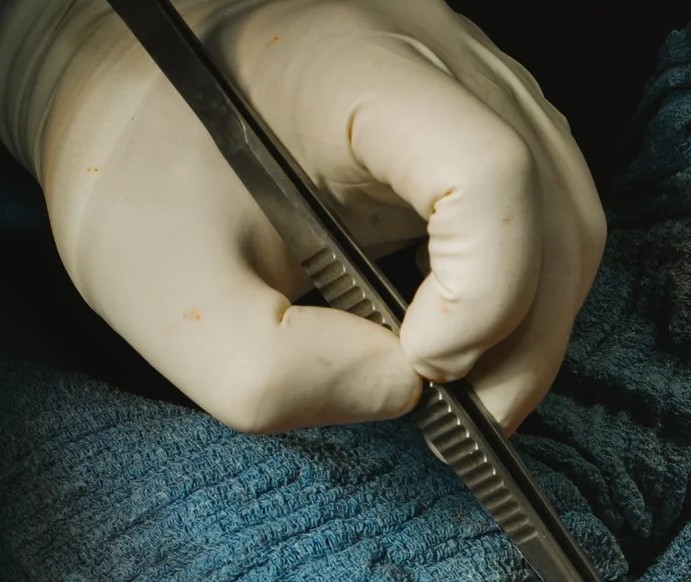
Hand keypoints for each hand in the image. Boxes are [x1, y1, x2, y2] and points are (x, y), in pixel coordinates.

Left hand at [0, 0, 604, 431]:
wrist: (122, 101)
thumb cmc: (139, 180)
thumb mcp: (168, 299)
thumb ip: (280, 377)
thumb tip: (405, 392)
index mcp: (351, 64)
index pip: (490, 170)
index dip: (481, 291)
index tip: (415, 360)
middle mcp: (437, 57)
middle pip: (553, 208)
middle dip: (520, 337)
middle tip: (455, 416)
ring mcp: (474, 85)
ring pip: (569, 221)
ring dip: (534, 328)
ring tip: (463, 391)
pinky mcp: (484, 125)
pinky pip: (549, 221)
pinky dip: (525, 302)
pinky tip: (462, 345)